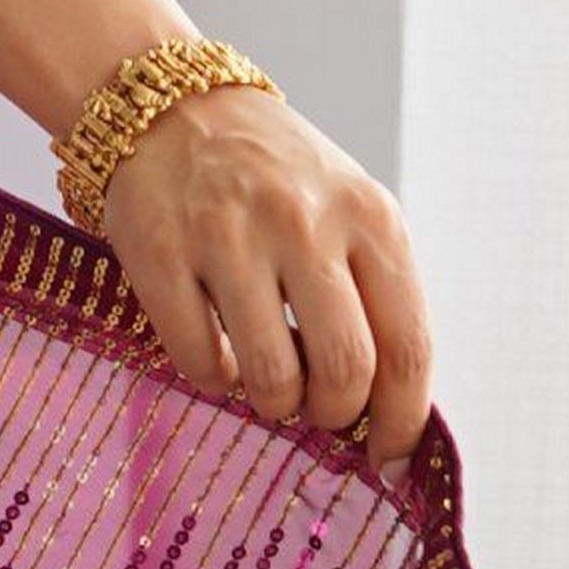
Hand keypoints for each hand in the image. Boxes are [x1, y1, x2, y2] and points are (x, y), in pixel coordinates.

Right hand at [99, 78, 435, 463]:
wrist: (172, 108)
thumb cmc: (273, 177)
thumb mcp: (347, 211)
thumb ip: (374, 295)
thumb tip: (387, 411)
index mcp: (370, 217)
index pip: (407, 347)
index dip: (404, 422)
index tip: (390, 460)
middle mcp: (306, 223)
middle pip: (345, 373)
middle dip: (333, 416)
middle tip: (317, 413)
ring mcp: (230, 236)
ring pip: (271, 379)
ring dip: (272, 403)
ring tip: (265, 381)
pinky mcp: (161, 253)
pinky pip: (199, 362)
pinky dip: (214, 377)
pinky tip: (216, 349)